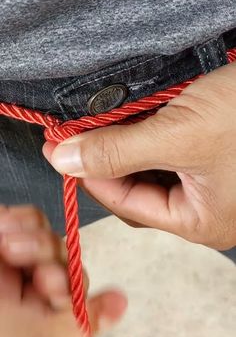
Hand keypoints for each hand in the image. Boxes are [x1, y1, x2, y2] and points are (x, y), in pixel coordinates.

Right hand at [0, 205, 126, 336]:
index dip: (97, 311)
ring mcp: (16, 260)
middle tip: (43, 274)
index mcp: (30, 322)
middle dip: (60, 270)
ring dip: (37, 243)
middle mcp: (26, 291)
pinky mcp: (5, 231)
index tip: (116, 303)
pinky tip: (2, 230)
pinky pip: (32, 218)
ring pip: (54, 241)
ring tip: (8, 247)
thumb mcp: (5, 332)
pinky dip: (21, 221)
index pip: (75, 319)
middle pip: (70, 272)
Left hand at [44, 62, 235, 250]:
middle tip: (76, 132)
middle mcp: (205, 206)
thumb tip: (64, 160)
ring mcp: (211, 182)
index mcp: (200, 220)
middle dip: (108, 160)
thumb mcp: (179, 133)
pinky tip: (136, 116)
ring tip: (103, 121)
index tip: (59, 149)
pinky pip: (169, 151)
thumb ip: (118, 151)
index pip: (128, 205)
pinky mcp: (213, 155)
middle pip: (138, 189)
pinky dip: (148, 134)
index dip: (90, 177)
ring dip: (127, 145)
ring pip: (153, 168)